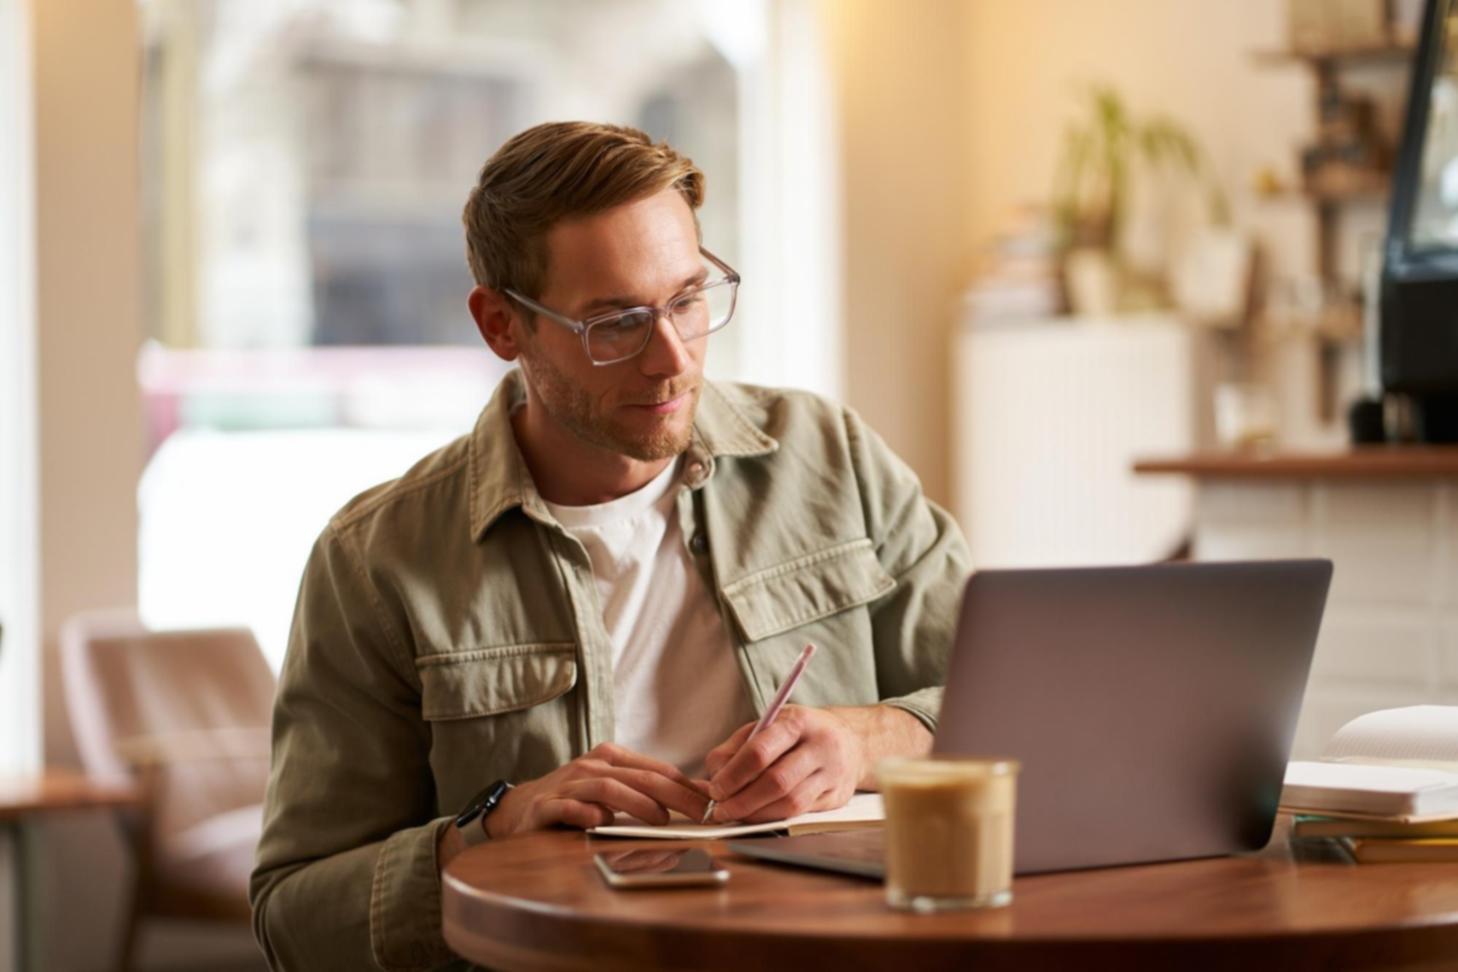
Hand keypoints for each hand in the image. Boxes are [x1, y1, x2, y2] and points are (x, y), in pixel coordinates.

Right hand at [485, 743, 709, 838]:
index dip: (686, 785)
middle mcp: (591, 765)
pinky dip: (588, 813)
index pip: (657, 769)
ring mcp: (568, 785)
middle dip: (676, 795)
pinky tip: (603, 822)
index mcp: (611, 758)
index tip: (712, 802)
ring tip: (662, 820)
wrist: (518, 808)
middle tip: (700, 813)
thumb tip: (693, 799)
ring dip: (639, 804)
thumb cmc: (573, 799)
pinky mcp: (546, 806)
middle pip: (641, 776)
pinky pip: (571, 807)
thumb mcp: (611, 789)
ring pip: (610, 788)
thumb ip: (646, 791)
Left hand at [702, 705, 865, 823]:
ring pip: (790, 803)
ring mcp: (832, 773)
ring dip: (757, 814)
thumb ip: (736, 748)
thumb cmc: (800, 733)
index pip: (760, 752)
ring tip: (736, 815)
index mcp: (797, 721)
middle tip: (720, 810)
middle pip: (776, 781)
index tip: (715, 789)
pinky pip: (801, 814)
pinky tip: (758, 816)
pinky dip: (774, 818)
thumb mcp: (768, 725)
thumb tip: (712, 777)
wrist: (851, 741)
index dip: (733, 775)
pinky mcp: (837, 797)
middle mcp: (819, 745)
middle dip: (742, 801)